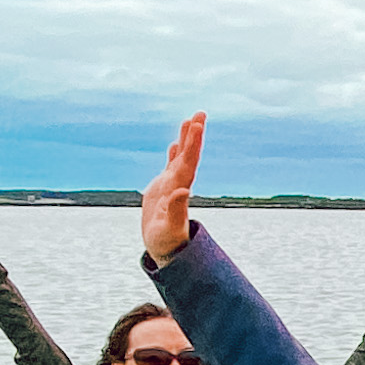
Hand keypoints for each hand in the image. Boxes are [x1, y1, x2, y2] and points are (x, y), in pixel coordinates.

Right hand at [141, 113, 204, 264]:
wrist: (166, 251)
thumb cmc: (168, 244)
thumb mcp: (169, 230)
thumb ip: (177, 211)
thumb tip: (183, 191)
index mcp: (180, 190)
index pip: (189, 162)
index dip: (193, 144)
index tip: (197, 125)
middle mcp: (179, 184)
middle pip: (188, 155)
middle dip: (193, 135)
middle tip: (200, 113)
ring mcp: (172, 185)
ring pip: (180, 158)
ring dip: (186, 139)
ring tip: (190, 119)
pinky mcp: (164, 190)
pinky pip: (170, 167)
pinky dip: (174, 154)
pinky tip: (177, 143)